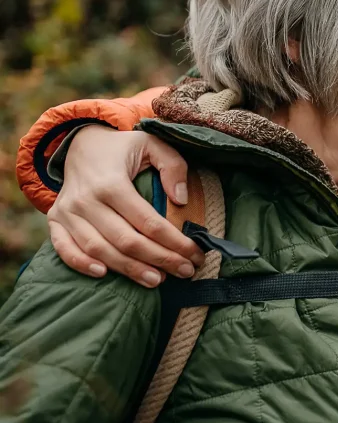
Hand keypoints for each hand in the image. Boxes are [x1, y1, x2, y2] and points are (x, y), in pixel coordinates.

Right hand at [47, 126, 203, 286]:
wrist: (81, 143)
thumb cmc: (123, 148)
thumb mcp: (153, 144)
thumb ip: (172, 166)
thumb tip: (181, 199)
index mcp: (112, 183)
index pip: (148, 222)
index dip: (175, 243)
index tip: (195, 254)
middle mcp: (86, 200)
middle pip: (127, 241)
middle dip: (160, 260)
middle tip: (185, 272)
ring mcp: (68, 211)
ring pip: (99, 250)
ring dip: (129, 269)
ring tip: (157, 280)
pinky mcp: (56, 219)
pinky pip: (63, 248)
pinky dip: (80, 264)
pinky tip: (103, 275)